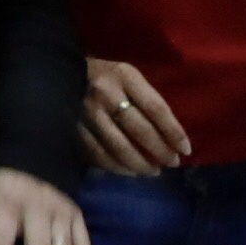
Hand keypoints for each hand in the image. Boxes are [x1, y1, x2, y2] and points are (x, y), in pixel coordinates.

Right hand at [79, 53, 191, 175]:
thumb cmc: (104, 77)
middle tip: (171, 163)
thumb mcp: (127, 77)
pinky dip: (118, 167)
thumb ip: (146, 100)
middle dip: (160, 151)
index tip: (186, 150)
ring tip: (153, 171)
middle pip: (139, 130)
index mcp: (124, 75)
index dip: (173, 132)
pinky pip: (99, 155)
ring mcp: (87, 112)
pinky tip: (129, 171)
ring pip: (119, 147)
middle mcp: (105, 93)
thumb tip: (171, 137)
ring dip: (141, 165)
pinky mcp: (73, 128)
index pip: (156, 108)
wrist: (59, 72)